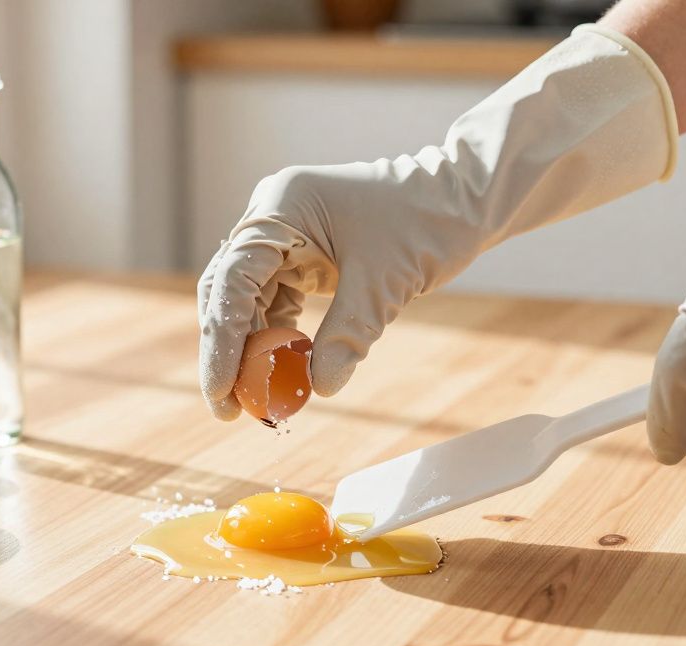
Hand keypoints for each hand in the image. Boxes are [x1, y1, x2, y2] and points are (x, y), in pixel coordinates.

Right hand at [197, 25, 676, 418]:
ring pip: (249, 301)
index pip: (232, 281)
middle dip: (228, 353)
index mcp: (280, 208)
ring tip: (257, 402)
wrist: (465, 197)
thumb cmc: (428, 222)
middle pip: (229, 293)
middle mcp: (272, 216)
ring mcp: (285, 233)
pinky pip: (276, 300)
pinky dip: (278, 338)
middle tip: (230, 409)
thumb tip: (320, 389)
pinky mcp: (302, 252)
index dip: (221, 342)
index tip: (220, 392)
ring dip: (252, 351)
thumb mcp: (385, 284)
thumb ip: (348, 335)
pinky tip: (284, 374)